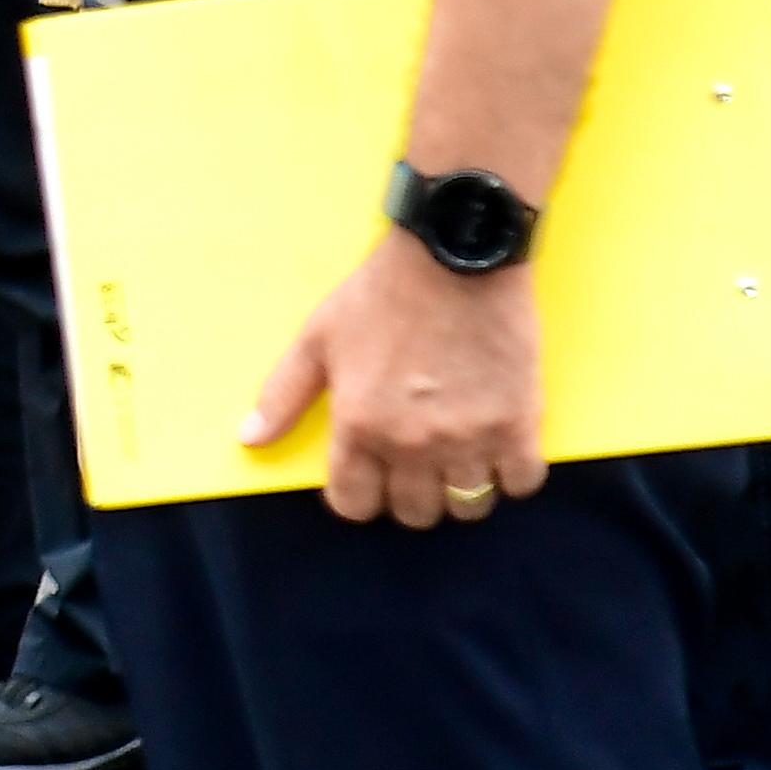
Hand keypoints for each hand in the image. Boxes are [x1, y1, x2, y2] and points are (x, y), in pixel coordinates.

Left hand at [247, 231, 541, 527]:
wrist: (455, 255)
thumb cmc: (382, 293)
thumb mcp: (318, 338)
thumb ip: (283, 395)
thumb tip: (249, 439)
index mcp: (359, 425)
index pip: (355, 503)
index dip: (360, 495)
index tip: (371, 478)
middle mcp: (412, 443)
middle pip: (414, 513)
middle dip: (411, 496)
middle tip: (417, 465)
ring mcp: (468, 437)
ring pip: (467, 507)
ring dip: (461, 490)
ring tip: (459, 458)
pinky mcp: (518, 424)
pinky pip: (521, 482)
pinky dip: (513, 473)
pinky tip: (500, 446)